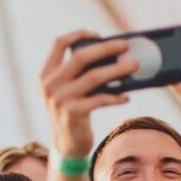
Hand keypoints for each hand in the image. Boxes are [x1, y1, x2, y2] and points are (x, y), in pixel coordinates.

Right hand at [39, 30, 135, 157]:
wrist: (67, 146)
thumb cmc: (74, 112)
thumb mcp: (68, 91)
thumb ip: (79, 74)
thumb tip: (113, 54)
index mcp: (46, 75)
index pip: (58, 44)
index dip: (78, 34)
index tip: (98, 35)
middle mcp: (50, 85)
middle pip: (80, 57)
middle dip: (106, 48)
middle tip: (125, 46)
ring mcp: (59, 100)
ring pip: (94, 77)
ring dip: (117, 70)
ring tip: (134, 66)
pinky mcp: (72, 113)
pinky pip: (100, 99)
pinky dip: (116, 96)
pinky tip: (126, 96)